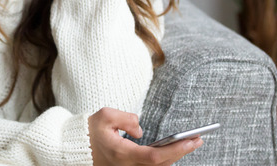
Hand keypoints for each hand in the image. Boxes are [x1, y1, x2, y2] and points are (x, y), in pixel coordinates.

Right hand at [88, 108, 202, 165]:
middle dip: (182, 152)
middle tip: (198, 139)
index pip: (154, 157)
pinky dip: (166, 159)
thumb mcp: (105, 115)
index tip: (191, 140)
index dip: (175, 150)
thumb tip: (141, 129)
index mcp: (122, 154)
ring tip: (191, 142)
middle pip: (161, 165)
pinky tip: (176, 149)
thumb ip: (126, 119)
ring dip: (175, 156)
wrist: (78, 147)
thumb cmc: (91, 130)